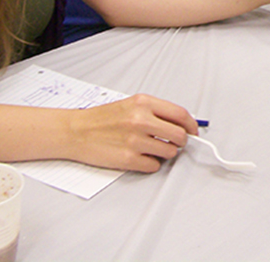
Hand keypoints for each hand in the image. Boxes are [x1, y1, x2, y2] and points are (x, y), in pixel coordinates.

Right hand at [65, 94, 198, 172]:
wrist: (76, 131)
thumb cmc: (101, 118)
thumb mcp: (130, 104)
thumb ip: (155, 111)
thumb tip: (180, 123)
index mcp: (143, 102)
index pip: (180, 114)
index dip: (191, 125)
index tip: (193, 132)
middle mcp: (141, 119)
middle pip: (180, 136)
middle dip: (180, 142)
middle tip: (173, 143)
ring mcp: (135, 140)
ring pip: (170, 152)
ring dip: (165, 153)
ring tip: (151, 148)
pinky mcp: (129, 159)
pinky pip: (154, 166)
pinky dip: (151, 164)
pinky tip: (139, 156)